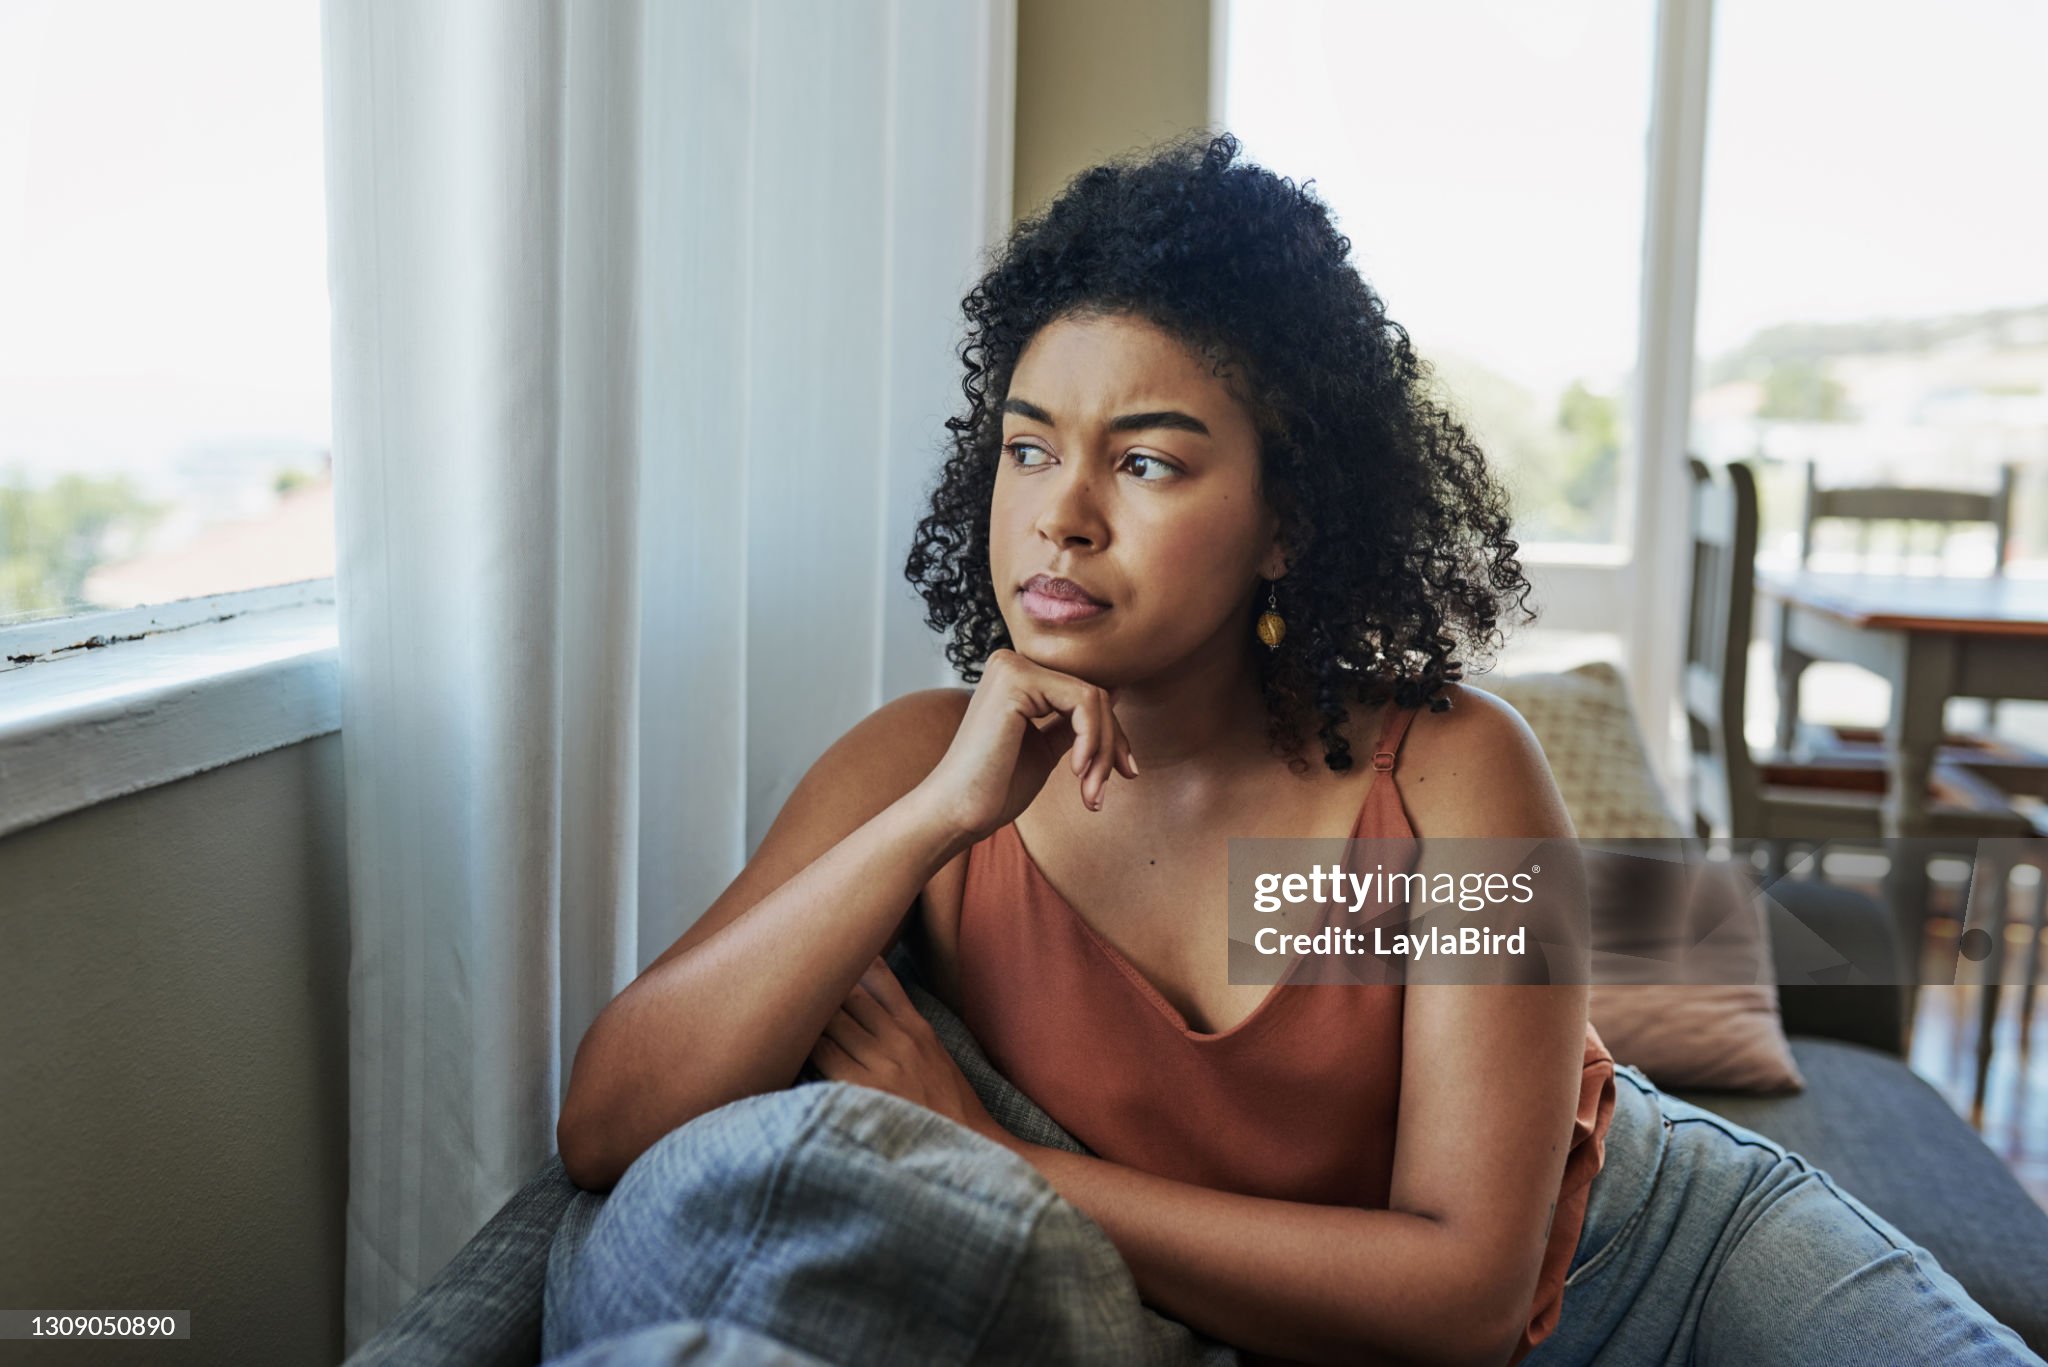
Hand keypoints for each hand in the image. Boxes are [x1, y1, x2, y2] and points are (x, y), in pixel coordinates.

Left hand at [807, 956, 1010, 1146]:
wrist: (970, 1148)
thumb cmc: (949, 1106)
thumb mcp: (937, 1056)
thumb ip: (908, 1028)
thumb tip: (879, 1005)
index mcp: (918, 1028)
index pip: (878, 978)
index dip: (848, 963)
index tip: (824, 953)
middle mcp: (898, 1040)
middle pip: (847, 996)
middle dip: (820, 986)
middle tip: (789, 979)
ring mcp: (881, 1065)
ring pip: (831, 1023)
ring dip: (807, 1017)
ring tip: (780, 1010)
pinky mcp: (863, 1091)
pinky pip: (825, 1057)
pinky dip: (806, 1049)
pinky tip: (788, 1048)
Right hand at [916, 648, 1137, 843]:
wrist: (956, 812)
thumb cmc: (995, 788)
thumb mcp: (1046, 748)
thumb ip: (1074, 721)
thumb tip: (1116, 692)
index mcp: (1017, 676)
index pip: (1085, 693)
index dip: (1112, 735)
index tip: (1124, 773)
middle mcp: (1012, 662)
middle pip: (1094, 693)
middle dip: (1111, 746)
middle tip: (1102, 792)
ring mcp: (1012, 666)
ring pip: (1094, 698)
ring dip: (1103, 752)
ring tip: (1090, 793)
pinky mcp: (1015, 679)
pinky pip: (1082, 702)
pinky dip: (1091, 741)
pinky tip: (1076, 772)